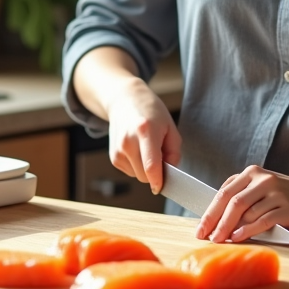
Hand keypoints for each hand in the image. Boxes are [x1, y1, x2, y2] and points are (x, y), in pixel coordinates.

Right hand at [103, 78, 181, 194]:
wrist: (124, 101)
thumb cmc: (151, 112)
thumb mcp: (170, 126)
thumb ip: (174, 152)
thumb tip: (170, 173)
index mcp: (145, 131)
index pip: (151, 165)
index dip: (158, 181)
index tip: (162, 188)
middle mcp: (128, 141)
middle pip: (145, 176)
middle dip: (156, 173)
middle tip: (161, 156)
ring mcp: (118, 150)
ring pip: (138, 176)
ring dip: (146, 169)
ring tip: (146, 147)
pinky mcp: (114, 157)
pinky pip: (131, 172)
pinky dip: (137, 166)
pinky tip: (137, 149)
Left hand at [196, 165, 288, 243]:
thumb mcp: (264, 191)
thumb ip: (244, 199)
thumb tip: (216, 220)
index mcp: (252, 173)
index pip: (224, 192)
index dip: (209, 211)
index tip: (200, 228)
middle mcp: (263, 179)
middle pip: (231, 200)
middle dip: (214, 220)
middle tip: (205, 237)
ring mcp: (276, 192)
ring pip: (245, 211)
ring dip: (229, 228)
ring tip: (219, 240)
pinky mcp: (288, 208)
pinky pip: (262, 220)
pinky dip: (248, 230)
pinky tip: (238, 238)